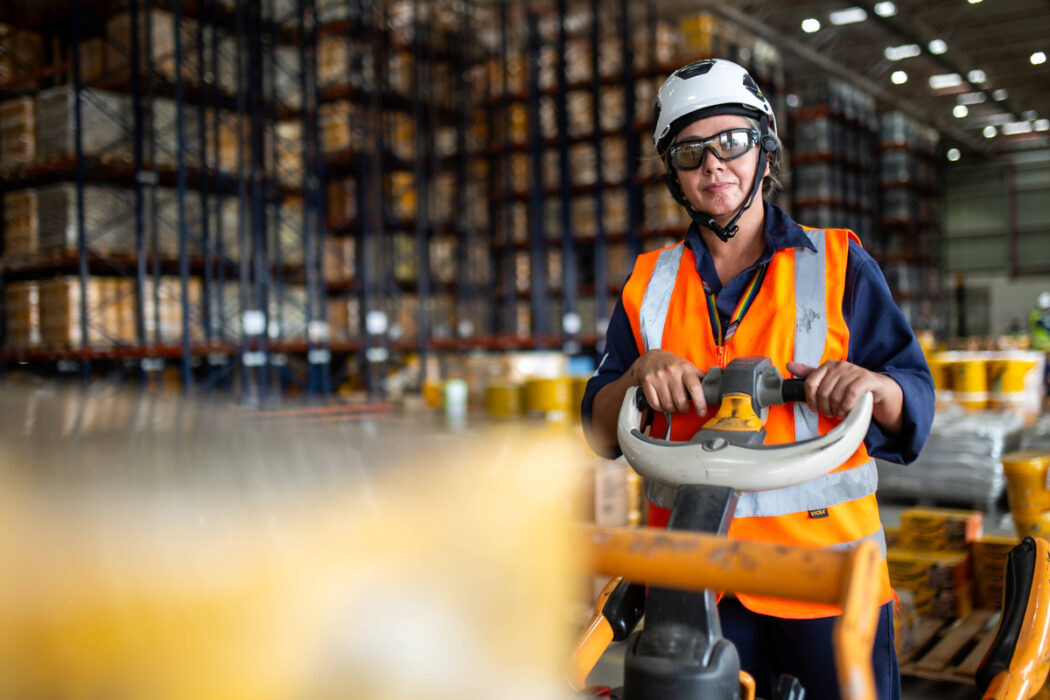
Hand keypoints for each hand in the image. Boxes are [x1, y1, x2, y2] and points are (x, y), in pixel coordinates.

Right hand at [629, 349, 706, 415]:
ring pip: (668, 405)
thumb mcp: (687, 366)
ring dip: (672, 409)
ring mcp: (658, 377)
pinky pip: (655, 404)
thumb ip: (699, 377)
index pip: (695, 388)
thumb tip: (715, 386)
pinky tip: (663, 403)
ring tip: (673, 405)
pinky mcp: (647, 382)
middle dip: (683, 409)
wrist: (649, 357)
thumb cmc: (672, 364)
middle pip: (680, 401)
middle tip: (684, 408)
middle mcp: (671, 372)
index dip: (700, 403)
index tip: (702, 412)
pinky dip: (660, 408)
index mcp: (685, 368)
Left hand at [786, 360, 903, 432]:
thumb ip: (811, 374)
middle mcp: (840, 366)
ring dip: (837, 409)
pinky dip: (847, 406)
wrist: (880, 391)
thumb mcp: (831, 381)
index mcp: (829, 365)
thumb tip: (789, 366)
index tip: (815, 408)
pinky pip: (850, 394)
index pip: (810, 383)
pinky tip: (848, 411)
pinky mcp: (866, 379)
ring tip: (840, 413)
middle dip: (825, 407)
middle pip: (822, 391)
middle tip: (831, 413)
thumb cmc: (853, 388)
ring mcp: (854, 371)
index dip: (811, 399)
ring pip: (836, 395)